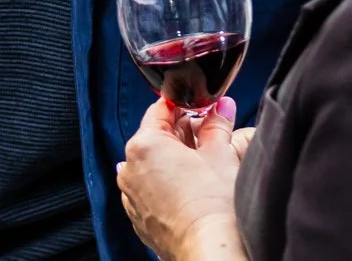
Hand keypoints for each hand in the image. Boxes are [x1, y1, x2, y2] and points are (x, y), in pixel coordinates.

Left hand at [116, 97, 247, 260]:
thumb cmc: (214, 204)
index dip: (185, 105)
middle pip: (156, 137)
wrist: (210, 249)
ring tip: (204, 166)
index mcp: (143, 145)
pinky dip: (167, 185)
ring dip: (175, 161)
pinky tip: (191, 190)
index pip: (161, 110)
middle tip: (210, 137)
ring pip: (153, 166)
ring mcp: (132, 197)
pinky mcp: (140, 220)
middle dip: (182, 134)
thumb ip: (217, 124)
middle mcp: (130, 169)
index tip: (203, 107)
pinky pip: (151, 191)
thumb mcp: (220, 153)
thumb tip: (221, 106)